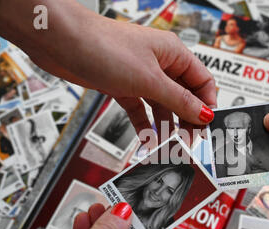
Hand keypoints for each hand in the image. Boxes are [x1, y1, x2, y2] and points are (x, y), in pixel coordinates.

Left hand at [0, 0, 215, 136]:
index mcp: (174, 54)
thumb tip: (205, 114)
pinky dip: (144, 125)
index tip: (206, 126)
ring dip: (166, 126)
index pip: (202, 81)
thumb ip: (179, 100)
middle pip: (184, 96)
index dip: (207, 104)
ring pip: (162, 105)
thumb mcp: (150, 80)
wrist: (61, 42)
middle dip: (187, 119)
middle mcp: (160, 64)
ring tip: (167, 145)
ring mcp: (140, 76)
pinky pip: (140, 109)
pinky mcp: (123, 86)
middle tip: (187, 141)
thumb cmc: (104, 47)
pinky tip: (147, 139)